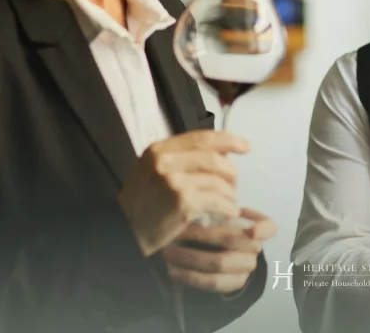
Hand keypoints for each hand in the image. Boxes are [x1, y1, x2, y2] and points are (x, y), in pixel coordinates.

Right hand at [117, 130, 249, 255]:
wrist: (123, 231)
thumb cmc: (142, 203)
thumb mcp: (153, 170)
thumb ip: (181, 158)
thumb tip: (222, 151)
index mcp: (158, 150)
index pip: (201, 137)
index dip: (228, 140)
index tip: (245, 146)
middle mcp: (165, 161)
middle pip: (214, 159)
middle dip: (231, 173)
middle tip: (233, 185)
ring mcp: (174, 182)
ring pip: (219, 182)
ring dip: (229, 194)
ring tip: (227, 203)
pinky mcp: (183, 203)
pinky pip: (218, 201)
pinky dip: (227, 208)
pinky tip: (227, 213)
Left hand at [163, 208, 276, 293]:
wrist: (228, 256)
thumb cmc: (223, 228)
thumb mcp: (227, 215)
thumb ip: (220, 209)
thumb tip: (198, 201)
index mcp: (261, 228)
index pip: (269, 227)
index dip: (261, 227)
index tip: (247, 225)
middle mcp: (256, 248)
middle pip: (231, 240)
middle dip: (200, 235)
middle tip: (175, 231)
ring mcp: (247, 268)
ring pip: (219, 262)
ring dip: (189, 257)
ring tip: (167, 252)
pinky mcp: (235, 284)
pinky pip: (212, 283)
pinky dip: (190, 277)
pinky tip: (173, 271)